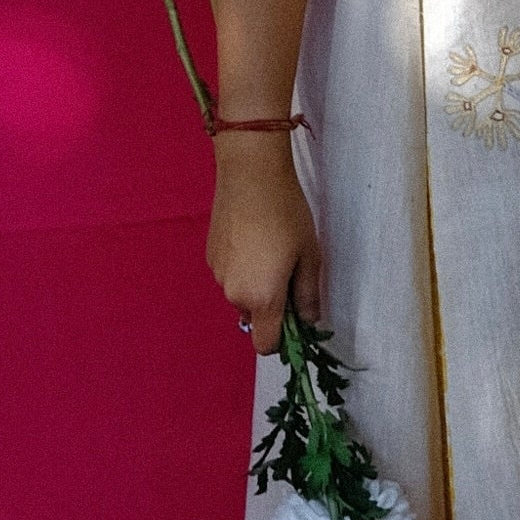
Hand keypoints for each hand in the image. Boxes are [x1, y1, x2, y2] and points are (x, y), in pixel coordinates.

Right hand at [207, 145, 322, 355]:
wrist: (250, 174)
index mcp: (261, 299)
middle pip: (254, 317)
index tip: (297, 318)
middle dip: (271, 305)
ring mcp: (218, 274)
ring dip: (256, 285)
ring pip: (241, 294)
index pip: (265, 345)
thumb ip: (308, 295)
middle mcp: (233, 293)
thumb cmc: (286, 213)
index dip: (282, 339)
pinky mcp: (210, 256)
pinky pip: (230, 274)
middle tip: (290, 272)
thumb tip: (309, 320)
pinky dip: (242, 267)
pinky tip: (254, 238)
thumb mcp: (309, 256)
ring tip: (271, 249)